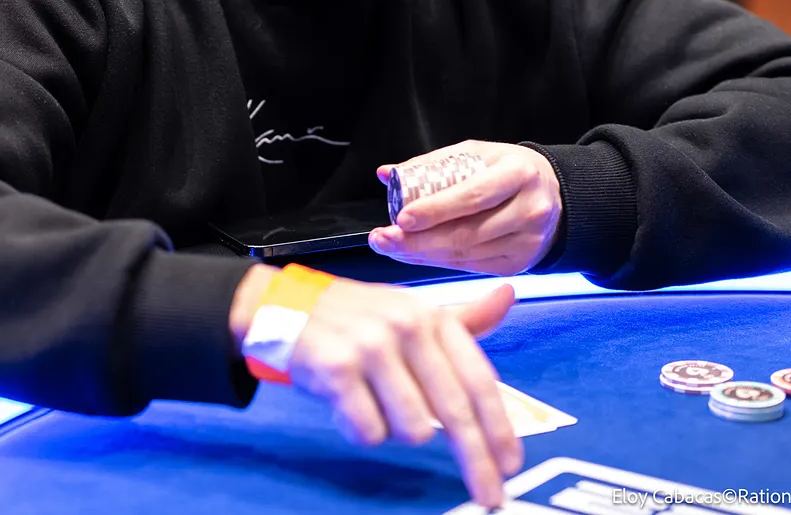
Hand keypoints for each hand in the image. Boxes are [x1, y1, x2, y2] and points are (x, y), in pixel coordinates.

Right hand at [229, 267, 522, 507]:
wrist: (280, 305)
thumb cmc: (355, 317)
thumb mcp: (410, 308)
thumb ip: (461, 316)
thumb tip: (508, 297)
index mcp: (432, 315)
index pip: (478, 380)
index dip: (500, 428)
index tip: (510, 465)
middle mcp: (407, 326)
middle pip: (455, 412)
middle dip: (476, 462)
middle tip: (489, 497)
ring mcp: (371, 347)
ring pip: (412, 429)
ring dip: (395, 429)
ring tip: (374, 402)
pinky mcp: (338, 369)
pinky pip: (368, 432)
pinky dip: (360, 430)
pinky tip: (347, 405)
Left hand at [370, 141, 562, 273]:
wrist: (555, 195)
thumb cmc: (507, 170)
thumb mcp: (477, 155)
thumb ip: (432, 165)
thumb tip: (387, 174)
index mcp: (518, 173)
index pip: (472, 196)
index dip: (435, 210)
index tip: (402, 217)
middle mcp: (529, 209)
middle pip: (467, 233)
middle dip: (419, 240)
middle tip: (384, 238)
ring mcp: (528, 241)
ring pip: (467, 254)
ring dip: (424, 254)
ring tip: (393, 246)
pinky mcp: (520, 263)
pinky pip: (472, 267)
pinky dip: (440, 262)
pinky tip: (418, 255)